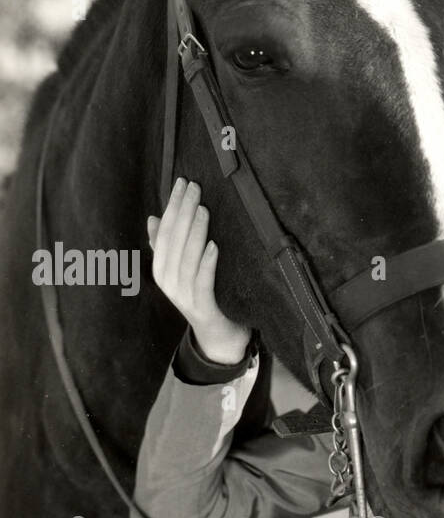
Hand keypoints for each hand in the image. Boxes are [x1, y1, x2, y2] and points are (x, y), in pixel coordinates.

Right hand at [147, 178, 250, 364]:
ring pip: (186, 258)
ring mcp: (183, 295)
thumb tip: (153, 218)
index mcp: (161, 268)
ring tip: (203, 209)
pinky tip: (214, 245)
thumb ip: (167, 246)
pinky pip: (203, 282)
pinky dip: (207, 263)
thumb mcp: (182, 269)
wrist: (216, 334)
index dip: (172, 207)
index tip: (182, 183)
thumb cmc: (202, 294)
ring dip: (195, 232)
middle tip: (195, 188)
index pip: (164, 231)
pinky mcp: (202, 306)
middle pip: (174, 241)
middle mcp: (167, 281)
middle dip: (183, 212)